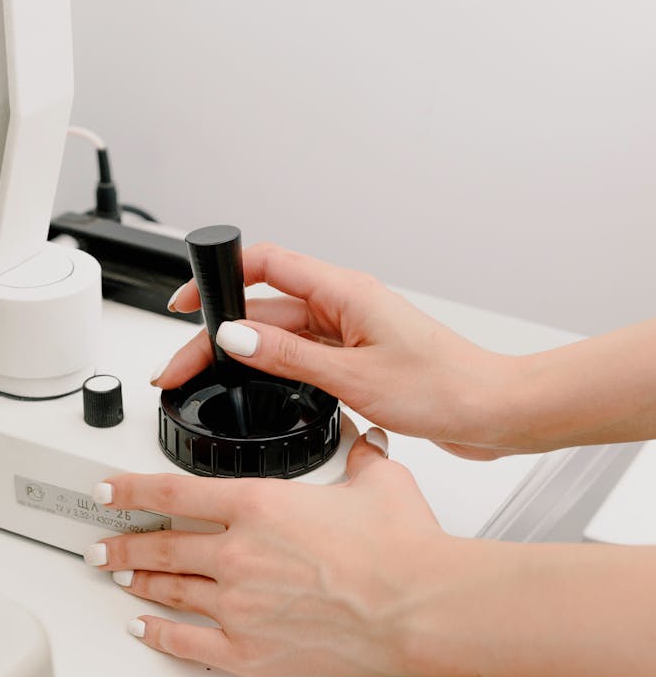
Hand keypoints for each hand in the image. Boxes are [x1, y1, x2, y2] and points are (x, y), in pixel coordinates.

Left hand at [86, 432, 449, 676]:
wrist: (418, 606)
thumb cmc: (402, 549)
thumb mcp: (380, 484)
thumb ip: (361, 460)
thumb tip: (365, 447)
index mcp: (259, 505)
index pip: (173, 493)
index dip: (130, 491)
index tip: (108, 491)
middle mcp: (238, 553)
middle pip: (162, 546)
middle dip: (124, 545)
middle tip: (102, 545)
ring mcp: (239, 605)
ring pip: (170, 590)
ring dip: (138, 582)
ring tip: (119, 578)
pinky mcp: (249, 652)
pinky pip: (187, 644)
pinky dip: (159, 635)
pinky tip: (144, 629)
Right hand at [155, 242, 523, 459]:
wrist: (492, 413)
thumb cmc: (444, 387)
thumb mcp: (352, 376)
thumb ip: (288, 357)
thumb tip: (236, 339)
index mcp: (345, 291)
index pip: (266, 264)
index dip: (219, 276)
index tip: (186, 302)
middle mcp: (345, 306)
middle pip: (265, 308)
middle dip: (221, 334)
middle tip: (184, 366)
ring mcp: (351, 333)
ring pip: (281, 336)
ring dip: (246, 356)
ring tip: (210, 382)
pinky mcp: (358, 360)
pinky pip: (303, 357)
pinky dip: (276, 371)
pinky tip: (259, 392)